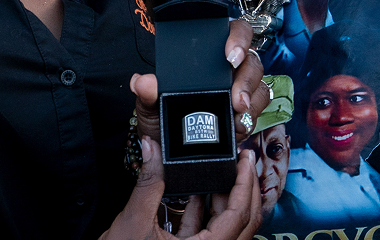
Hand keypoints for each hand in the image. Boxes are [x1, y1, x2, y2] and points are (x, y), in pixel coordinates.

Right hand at [101, 138, 260, 239]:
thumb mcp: (134, 220)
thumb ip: (149, 183)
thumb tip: (151, 148)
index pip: (239, 215)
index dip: (244, 184)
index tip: (244, 161)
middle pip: (243, 222)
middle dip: (244, 188)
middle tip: (243, 161)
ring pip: (227, 227)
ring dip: (226, 198)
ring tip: (224, 171)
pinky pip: (208, 231)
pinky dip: (206, 210)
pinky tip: (199, 190)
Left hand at [131, 19, 269, 143]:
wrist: (168, 150)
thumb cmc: (162, 116)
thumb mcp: (150, 105)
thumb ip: (146, 92)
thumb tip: (142, 82)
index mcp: (210, 53)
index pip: (235, 31)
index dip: (238, 38)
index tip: (230, 55)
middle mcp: (230, 68)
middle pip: (252, 61)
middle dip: (247, 79)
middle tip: (238, 98)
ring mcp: (241, 90)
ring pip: (259, 87)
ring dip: (251, 101)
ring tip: (238, 116)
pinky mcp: (246, 113)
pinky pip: (258, 111)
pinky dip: (250, 120)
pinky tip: (239, 128)